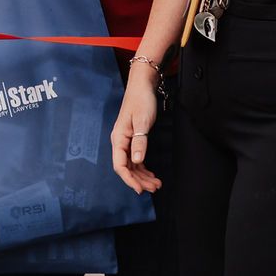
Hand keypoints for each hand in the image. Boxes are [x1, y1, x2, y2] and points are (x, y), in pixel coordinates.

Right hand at [111, 64, 161, 193]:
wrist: (142, 86)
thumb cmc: (141, 100)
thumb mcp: (142, 121)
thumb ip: (140, 142)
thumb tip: (137, 161)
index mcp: (118, 138)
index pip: (120, 165)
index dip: (129, 180)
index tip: (141, 190)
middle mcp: (120, 142)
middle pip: (126, 168)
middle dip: (139, 180)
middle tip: (154, 188)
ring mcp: (126, 141)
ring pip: (132, 165)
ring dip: (143, 176)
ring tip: (156, 184)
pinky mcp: (133, 139)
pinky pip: (136, 159)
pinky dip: (143, 168)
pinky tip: (151, 174)